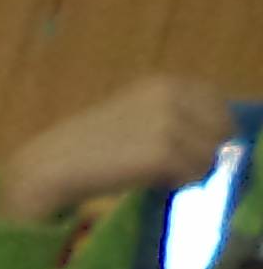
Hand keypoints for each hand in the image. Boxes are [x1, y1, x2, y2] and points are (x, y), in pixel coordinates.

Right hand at [0, 76, 235, 224]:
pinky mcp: (160, 152)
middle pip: (221, 129)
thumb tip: (212, 140)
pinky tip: (156, 185)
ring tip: (161, 178)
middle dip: (208, 152)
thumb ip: (171, 119)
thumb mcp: (133, 119)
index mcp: (163, 84)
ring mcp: (166, 122)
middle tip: (178, 170)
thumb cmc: (87, 150)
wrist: (47, 168)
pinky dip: (181, 184)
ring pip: (211, 154)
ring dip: (193, 172)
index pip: (217, 103)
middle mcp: (169, 95)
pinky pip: (194, 173)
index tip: (197, 151)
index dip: (214, 130)